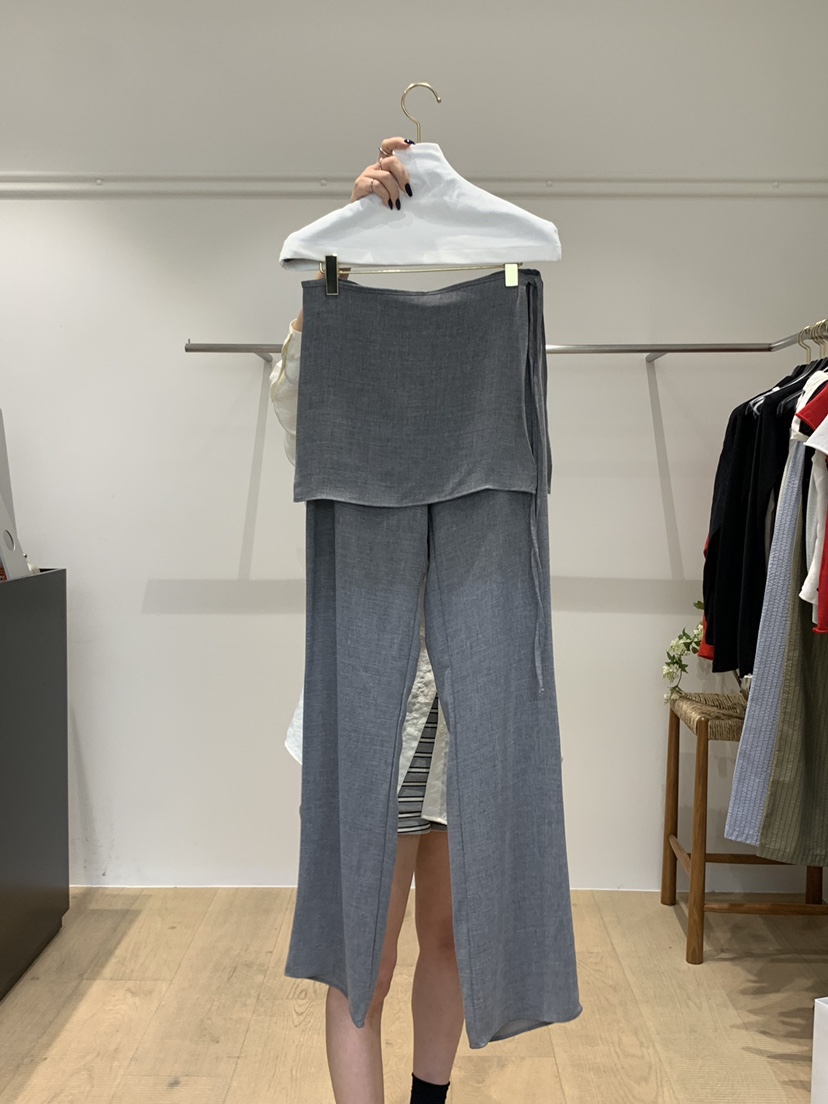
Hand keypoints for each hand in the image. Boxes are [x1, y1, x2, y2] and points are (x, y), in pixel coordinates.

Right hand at [297, 136, 415, 321]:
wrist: (361, 233)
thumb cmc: (381, 217)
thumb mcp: (396, 199)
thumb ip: (403, 188)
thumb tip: (423, 188)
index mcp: (382, 168)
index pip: (387, 147)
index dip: (397, 143)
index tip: (410, 146)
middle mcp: (373, 170)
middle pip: (389, 159)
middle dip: (403, 174)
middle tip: (408, 192)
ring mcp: (365, 178)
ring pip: (384, 173)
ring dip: (395, 190)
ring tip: (397, 205)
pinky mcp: (359, 188)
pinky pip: (375, 184)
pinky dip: (385, 195)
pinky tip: (388, 206)